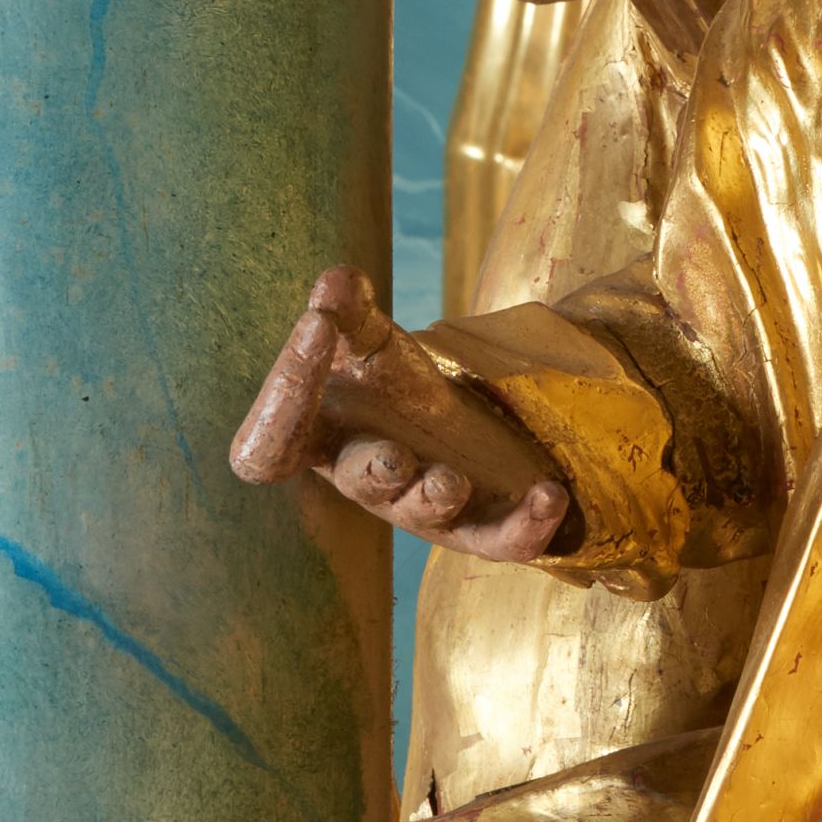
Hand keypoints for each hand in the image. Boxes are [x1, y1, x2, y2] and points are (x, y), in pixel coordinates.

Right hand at [228, 267, 572, 559]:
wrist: (453, 427)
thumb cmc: (391, 387)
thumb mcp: (370, 343)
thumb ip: (350, 315)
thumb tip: (335, 280)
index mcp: (320, 440)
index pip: (271, 444)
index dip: (282, 397)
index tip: (314, 327)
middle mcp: (366, 479)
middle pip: (358, 483)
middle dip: (376, 468)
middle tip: (395, 456)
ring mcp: (423, 508)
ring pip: (424, 516)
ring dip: (435, 497)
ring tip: (452, 479)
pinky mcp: (479, 527)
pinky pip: (500, 541)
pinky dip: (526, 526)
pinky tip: (550, 493)